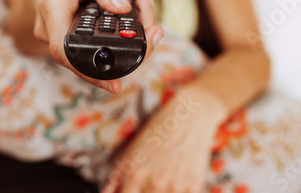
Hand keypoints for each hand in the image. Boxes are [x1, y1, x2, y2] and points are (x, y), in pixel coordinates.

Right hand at [31, 0, 163, 93]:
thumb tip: (122, 7)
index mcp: (52, 10)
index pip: (65, 52)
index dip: (89, 72)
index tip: (114, 84)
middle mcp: (54, 34)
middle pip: (93, 57)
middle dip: (131, 49)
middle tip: (155, 30)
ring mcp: (66, 43)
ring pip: (102, 53)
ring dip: (132, 40)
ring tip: (147, 10)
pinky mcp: (78, 46)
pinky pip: (103, 48)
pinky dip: (124, 37)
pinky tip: (141, 17)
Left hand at [102, 85, 226, 192]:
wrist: (191, 115)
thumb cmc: (159, 129)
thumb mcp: (132, 149)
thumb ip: (117, 176)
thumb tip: (106, 192)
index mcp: (134, 175)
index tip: (132, 188)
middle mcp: (154, 184)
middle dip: (145, 190)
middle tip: (152, 176)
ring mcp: (175, 188)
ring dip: (163, 191)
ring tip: (166, 176)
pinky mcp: (194, 187)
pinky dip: (178, 190)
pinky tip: (178, 177)